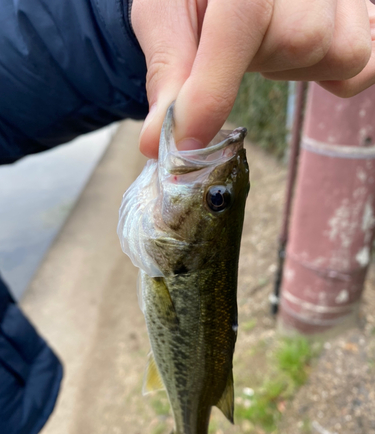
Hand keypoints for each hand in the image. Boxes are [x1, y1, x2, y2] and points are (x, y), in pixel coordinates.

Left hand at [132, 0, 374, 157]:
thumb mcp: (166, 18)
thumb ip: (168, 75)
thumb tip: (157, 143)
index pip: (242, 20)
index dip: (212, 92)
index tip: (185, 147)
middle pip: (304, 42)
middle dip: (263, 63)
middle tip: (234, 48)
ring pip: (343, 55)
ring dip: (297, 65)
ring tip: (266, 40)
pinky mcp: (364, 14)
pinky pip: (364, 67)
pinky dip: (332, 72)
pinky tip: (299, 52)